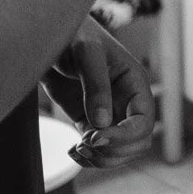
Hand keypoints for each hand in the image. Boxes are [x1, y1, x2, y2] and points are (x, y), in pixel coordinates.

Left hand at [42, 17, 156, 169]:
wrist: (48, 36)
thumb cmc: (73, 35)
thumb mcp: (86, 52)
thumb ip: (96, 85)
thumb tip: (102, 122)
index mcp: (135, 84)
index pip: (144, 122)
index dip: (125, 136)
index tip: (96, 137)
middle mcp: (127, 101)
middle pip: (138, 142)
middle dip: (114, 151)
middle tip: (85, 144)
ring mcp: (109, 113)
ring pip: (120, 151)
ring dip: (101, 158)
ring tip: (77, 148)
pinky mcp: (89, 120)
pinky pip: (99, 149)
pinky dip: (88, 158)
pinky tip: (72, 150)